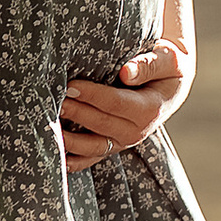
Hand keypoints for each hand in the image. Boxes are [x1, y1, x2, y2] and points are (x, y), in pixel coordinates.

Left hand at [61, 38, 191, 170]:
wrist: (172, 85)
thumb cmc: (167, 67)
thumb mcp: (167, 59)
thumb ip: (149, 64)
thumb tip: (126, 72)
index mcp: (150, 109)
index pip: (116, 103)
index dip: (92, 95)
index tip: (71, 84)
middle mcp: (137, 131)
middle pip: (100, 123)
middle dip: (76, 113)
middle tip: (54, 101)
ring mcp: (124, 141)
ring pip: (93, 146)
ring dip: (70, 140)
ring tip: (48, 127)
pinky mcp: (113, 145)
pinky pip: (92, 157)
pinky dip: (75, 161)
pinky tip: (57, 157)